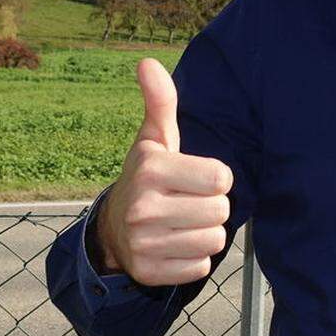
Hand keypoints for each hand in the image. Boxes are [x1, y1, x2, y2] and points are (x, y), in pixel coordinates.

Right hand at [97, 58, 233, 285]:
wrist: (114, 229)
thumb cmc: (148, 177)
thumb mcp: (155, 140)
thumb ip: (160, 103)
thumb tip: (147, 63)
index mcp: (151, 169)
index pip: (222, 178)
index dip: (215, 178)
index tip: (194, 177)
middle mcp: (143, 208)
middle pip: (221, 211)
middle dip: (212, 206)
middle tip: (187, 202)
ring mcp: (144, 243)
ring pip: (214, 240)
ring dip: (205, 232)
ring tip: (181, 222)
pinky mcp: (148, 273)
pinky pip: (200, 267)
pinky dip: (194, 259)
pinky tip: (174, 245)